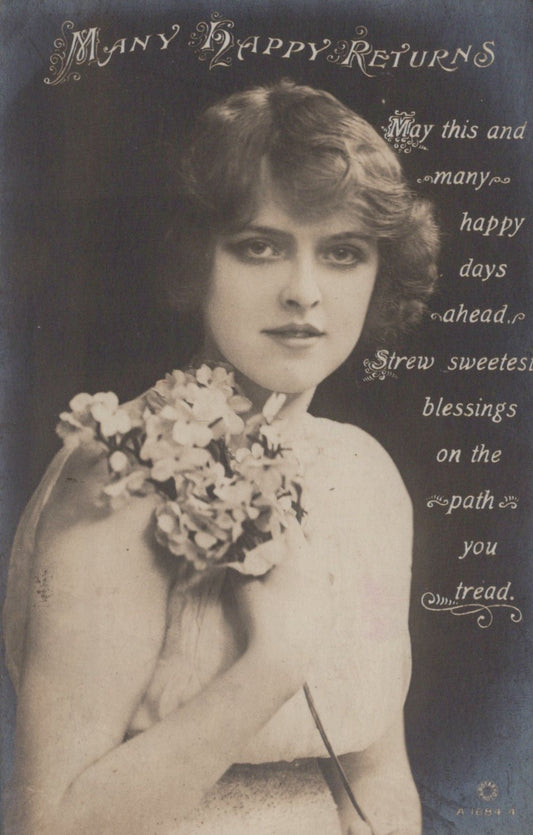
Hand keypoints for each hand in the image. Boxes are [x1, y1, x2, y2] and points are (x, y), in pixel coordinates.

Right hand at [232, 520, 334, 692]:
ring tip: (292, 561)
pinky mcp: (330, 607)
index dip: (282, 518)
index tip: (274, 513)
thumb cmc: (261, 618)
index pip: (292, 526)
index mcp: (297, 556)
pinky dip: (315, 580)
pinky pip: (325, 584)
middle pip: (316, 538)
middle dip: (302, 533)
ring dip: (310, 556)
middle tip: (286, 534)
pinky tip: (300, 588)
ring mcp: (327, 588)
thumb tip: (235, 548)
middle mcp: (318, 567)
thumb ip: (242, 564)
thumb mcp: (245, 587)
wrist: (283, 658)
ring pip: (323, 560)